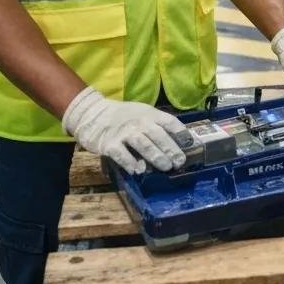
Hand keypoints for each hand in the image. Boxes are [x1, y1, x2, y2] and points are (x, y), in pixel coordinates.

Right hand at [62, 86, 186, 174]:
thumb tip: (178, 140)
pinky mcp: (110, 144)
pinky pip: (122, 154)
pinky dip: (130, 162)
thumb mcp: (142, 113)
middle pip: (158, 135)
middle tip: (179, 162)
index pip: (168, 121)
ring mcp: (124, 133)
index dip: (180, 131)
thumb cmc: (123, 116)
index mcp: (149, 114)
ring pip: (143, 145)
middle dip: (170, 149)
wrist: (93, 113)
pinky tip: (138, 170)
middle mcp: (138, 122)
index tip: (189, 143)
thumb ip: (157, 124)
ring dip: (156, 156)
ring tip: (166, 167)